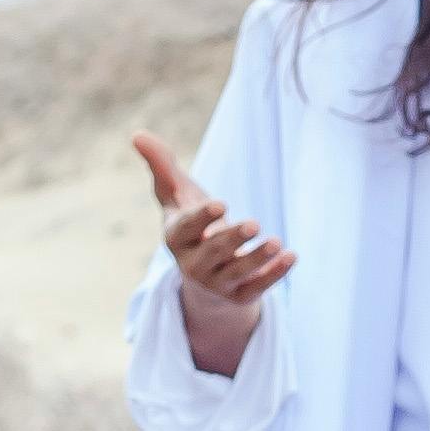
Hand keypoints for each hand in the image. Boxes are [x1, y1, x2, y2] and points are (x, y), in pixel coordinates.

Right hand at [134, 132, 291, 375]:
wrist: (205, 269)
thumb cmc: (190, 221)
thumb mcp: (176, 194)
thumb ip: (161, 165)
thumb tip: (137, 135)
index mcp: (176, 238)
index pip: (186, 229)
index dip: (202, 218)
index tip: (221, 204)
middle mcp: (193, 265)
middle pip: (213, 252)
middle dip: (233, 239)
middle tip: (254, 224)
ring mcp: (217, 282)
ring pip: (237, 272)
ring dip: (257, 258)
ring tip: (277, 242)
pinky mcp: (239, 295)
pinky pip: (257, 288)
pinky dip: (274, 274)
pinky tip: (292, 256)